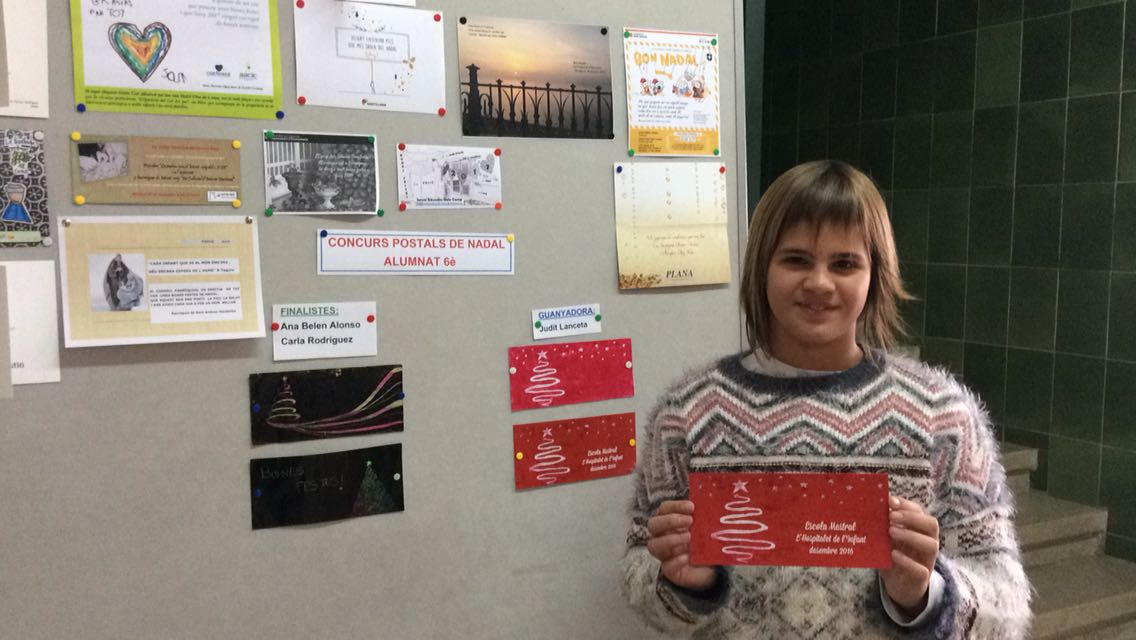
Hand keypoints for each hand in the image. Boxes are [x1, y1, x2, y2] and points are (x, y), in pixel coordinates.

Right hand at [646, 500, 717, 590]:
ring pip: (653, 545)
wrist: (712, 569)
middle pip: (653, 525)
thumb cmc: (706, 544)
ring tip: (689, 538)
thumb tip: (709, 502)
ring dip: (670, 539)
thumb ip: (704, 517)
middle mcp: (663, 537)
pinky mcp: (671, 570)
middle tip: (690, 521)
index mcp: (669, 523)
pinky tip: (687, 557)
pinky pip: (666, 566)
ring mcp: (665, 554)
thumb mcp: (706, 528)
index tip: (691, 507)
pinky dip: (676, 561)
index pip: (664, 509)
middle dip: (670, 521)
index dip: (675, 506)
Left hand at [880, 496, 939, 613]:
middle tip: (891, 515)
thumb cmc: (893, 556)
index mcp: (920, 530)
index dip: (906, 505)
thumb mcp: (887, 539)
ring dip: (911, 536)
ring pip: (931, 545)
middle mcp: (927, 543)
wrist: (899, 586)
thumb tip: (869, 508)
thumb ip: (883, 526)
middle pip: (931, 525)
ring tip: (891, 531)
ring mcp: (926, 561)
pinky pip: (921, 570)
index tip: (890, 501)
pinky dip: (907, 561)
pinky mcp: (921, 578)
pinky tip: (893, 554)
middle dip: (911, 517)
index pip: (920, 512)